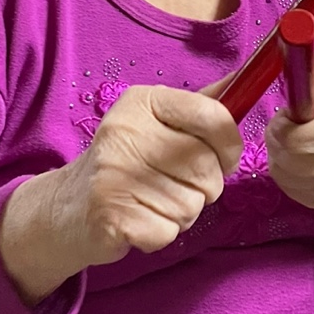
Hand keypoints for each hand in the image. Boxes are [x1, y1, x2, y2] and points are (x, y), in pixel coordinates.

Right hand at [0, 85, 240, 303]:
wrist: (68, 206)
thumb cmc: (127, 161)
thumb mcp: (157, 121)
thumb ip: (201, 106)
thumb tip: (244, 80)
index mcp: (143, 101)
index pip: (215, 117)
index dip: (230, 146)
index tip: (223, 158)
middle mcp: (126, 132)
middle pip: (207, 168)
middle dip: (202, 187)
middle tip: (171, 184)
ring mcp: (114, 174)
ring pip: (191, 206)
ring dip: (180, 213)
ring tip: (150, 201)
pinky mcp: (110, 215)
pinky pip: (169, 232)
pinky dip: (160, 233)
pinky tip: (138, 219)